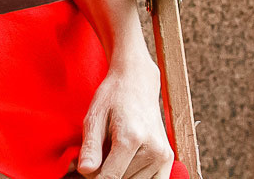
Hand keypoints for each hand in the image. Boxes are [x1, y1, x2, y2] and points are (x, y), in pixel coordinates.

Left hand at [77, 56, 173, 178]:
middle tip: (96, 156)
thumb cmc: (112, 98)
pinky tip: (126, 162)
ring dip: (120, 174)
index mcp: (131, 137)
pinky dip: (136, 177)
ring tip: (111, 153)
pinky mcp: (169, 159)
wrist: (137, 84)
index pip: (110, 176)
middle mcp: (153, 149)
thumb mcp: (94, 117)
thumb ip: (90, 147)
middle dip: (104, 174)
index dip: (93, 178)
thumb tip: (84, 171)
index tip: (85, 170)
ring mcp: (163, 156)